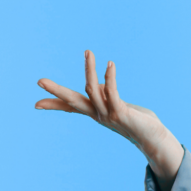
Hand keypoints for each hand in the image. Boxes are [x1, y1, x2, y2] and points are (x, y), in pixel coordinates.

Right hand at [35, 50, 183, 190]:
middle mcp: (98, 115)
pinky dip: (109, 77)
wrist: (154, 139)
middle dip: (56, 91)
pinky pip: (112, 92)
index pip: (70, 108)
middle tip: (40, 81)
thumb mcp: (117, 105)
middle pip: (73, 101)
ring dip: (90, 70)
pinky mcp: (122, 113)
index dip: (54, 104)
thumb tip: (97, 84)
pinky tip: (110, 64)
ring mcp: (109, 114)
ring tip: (88, 52)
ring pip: (93, 90)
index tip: (35, 104)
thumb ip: (105, 96)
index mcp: (95, 113)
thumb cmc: (136, 121)